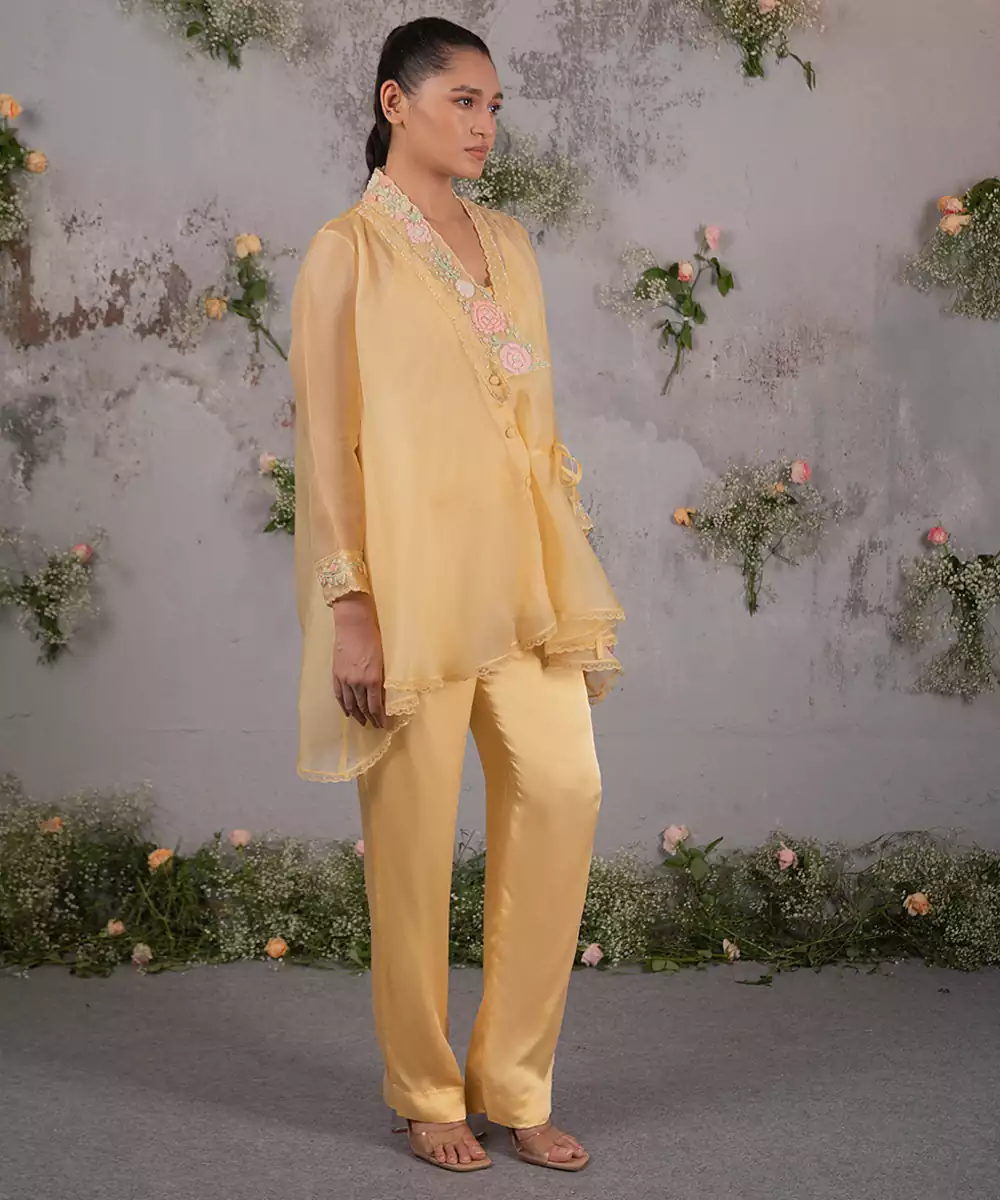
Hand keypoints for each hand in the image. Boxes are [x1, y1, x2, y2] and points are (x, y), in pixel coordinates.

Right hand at [331, 593, 385, 727]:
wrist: (354, 625)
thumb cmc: (373, 638)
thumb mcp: (383, 660)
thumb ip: (381, 678)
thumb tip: (382, 694)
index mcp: (373, 679)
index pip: (376, 706)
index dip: (379, 718)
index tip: (383, 725)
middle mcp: (358, 683)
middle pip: (363, 707)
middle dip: (370, 718)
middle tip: (374, 726)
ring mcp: (346, 679)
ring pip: (351, 703)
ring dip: (357, 714)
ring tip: (362, 722)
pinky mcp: (337, 674)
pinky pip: (339, 695)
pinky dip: (343, 705)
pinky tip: (347, 712)